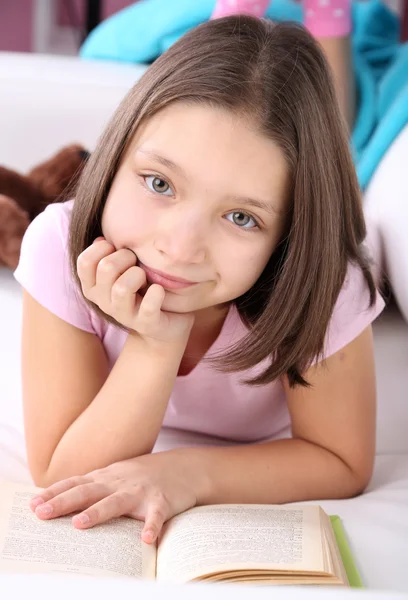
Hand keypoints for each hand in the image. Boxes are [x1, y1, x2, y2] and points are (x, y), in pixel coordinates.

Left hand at [29, 451, 203, 543]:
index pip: (75, 483)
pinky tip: (146, 539)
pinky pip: (157, 516)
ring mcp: (141, 491)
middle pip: (88, 492)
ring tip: (79, 524)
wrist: (184, 468)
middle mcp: (120, 482)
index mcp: (107, 477)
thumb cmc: (144, 476)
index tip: (32, 505)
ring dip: (98, 512)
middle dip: (63, 502)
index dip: (54, 493)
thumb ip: (93, 486)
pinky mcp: (163, 502)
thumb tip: (60, 501)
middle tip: (41, 513)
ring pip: (116, 501)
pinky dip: (152, 527)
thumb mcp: (116, 476)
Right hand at [77, 237, 193, 343]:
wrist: (166, 319)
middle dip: (126, 257)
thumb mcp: (123, 267)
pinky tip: (158, 289)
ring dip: (138, 275)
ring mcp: (123, 315)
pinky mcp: (146, 324)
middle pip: (107, 268)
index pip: (85, 262)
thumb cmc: (141, 285)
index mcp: (93, 287)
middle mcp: (103, 302)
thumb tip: (101, 239)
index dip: (103, 248)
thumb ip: (110, 253)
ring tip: (146, 276)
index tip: (117, 248)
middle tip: (137, 261)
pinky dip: (155, 294)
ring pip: (122, 288)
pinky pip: (148, 307)